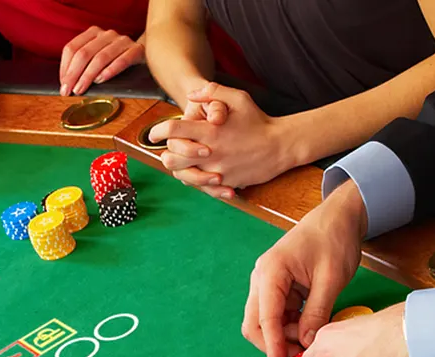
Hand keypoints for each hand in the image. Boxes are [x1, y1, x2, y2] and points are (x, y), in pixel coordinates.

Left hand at [59, 26, 143, 95]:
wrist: (143, 53)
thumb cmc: (115, 58)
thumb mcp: (96, 56)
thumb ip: (82, 64)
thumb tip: (66, 84)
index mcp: (93, 33)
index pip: (72, 48)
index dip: (64, 67)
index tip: (63, 84)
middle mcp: (106, 34)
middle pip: (84, 53)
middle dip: (74, 74)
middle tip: (69, 91)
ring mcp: (122, 41)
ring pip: (100, 58)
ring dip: (88, 76)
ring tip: (81, 89)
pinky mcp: (136, 50)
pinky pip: (122, 60)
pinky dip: (109, 71)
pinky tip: (101, 80)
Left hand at [149, 83, 297, 197]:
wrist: (281, 146)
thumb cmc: (258, 120)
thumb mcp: (238, 97)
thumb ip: (212, 91)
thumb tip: (190, 96)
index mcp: (210, 131)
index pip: (173, 131)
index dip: (158, 131)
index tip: (153, 133)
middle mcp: (210, 153)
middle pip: (172, 159)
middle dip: (166, 153)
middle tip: (169, 149)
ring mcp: (217, 170)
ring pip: (184, 176)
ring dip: (179, 168)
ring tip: (182, 161)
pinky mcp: (225, 183)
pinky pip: (202, 187)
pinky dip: (197, 181)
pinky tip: (199, 171)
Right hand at [242, 187, 369, 356]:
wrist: (339, 217)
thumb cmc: (334, 240)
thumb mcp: (330, 279)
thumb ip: (316, 312)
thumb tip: (305, 343)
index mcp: (270, 272)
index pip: (265, 319)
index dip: (272, 347)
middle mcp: (262, 277)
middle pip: (255, 323)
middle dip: (273, 344)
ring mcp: (268, 281)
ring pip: (265, 320)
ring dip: (282, 336)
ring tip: (309, 343)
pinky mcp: (278, 285)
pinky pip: (277, 313)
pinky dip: (289, 326)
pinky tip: (307, 331)